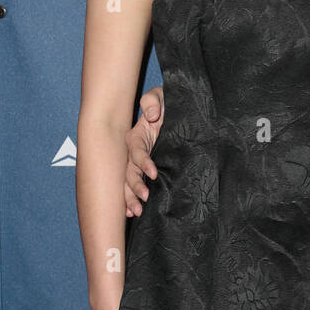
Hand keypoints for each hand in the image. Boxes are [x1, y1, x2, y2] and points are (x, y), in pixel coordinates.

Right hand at [124, 86, 163, 215]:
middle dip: (133, 187)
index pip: (137, 151)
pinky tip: (131, 213)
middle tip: (143, 199)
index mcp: (137, 137)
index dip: (143, 162)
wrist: (180, 114)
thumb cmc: (167, 104)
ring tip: (136, 211)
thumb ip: (153, 100)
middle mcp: (135, 152)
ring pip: (130, 182)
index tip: (153, 173)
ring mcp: (140, 164)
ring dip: (131, 197)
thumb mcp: (161, 96)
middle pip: (129, 172)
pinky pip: (136, 186)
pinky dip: (131, 200)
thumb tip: (152, 115)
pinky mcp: (148, 171)